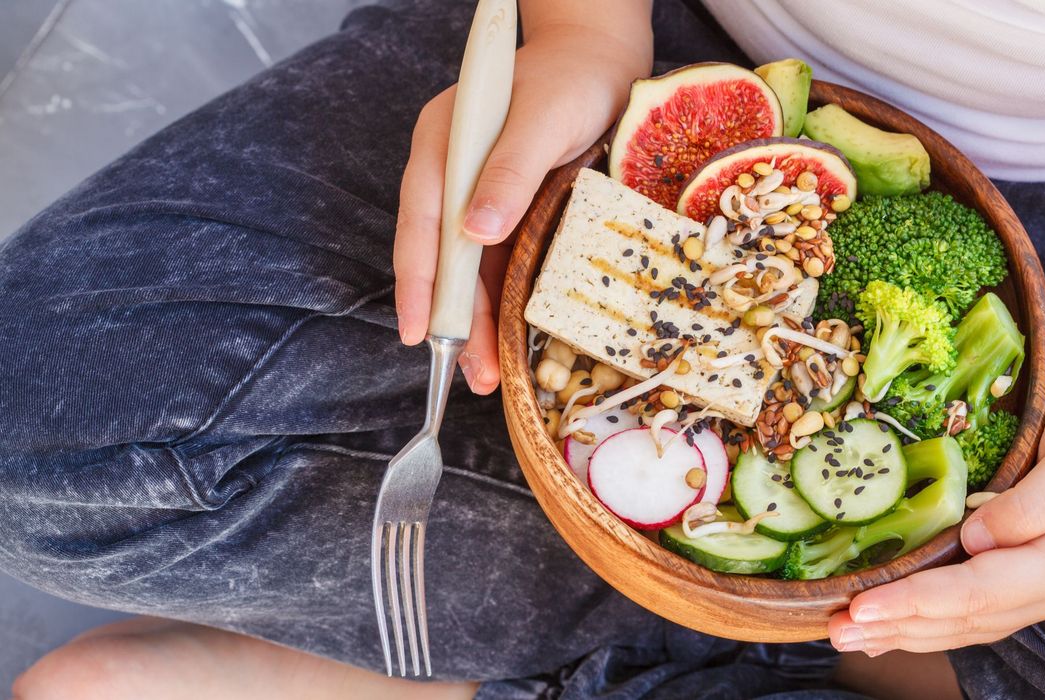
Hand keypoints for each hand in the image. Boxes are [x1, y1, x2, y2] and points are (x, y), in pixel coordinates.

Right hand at [393, 27, 650, 393]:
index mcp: (442, 147)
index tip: (418, 332)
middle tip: (468, 372)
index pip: (421, 223)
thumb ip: (509, 172)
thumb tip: (473, 233)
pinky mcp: (508, 213)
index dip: (419, 282)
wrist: (601, 62)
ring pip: (470, 271)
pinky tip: (505, 340)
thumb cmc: (569, 80)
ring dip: (476, 322)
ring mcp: (479, 197)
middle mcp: (452, 176)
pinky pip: (497, 266)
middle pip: (443, 258)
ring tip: (485, 374)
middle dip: (452, 319)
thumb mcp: (542, 121)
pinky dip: (500, 304)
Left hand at [827, 368, 1044, 654]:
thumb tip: (978, 539)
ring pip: (964, 624)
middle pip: (965, 618)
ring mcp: (1040, 588)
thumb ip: (1034, 502)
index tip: (864, 604)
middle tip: (836, 628)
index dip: (918, 602)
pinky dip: (924, 619)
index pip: (981, 592)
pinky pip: (968, 608)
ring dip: (904, 631)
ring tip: (847, 634)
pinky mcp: (1022, 575)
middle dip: (898, 625)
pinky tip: (887, 624)